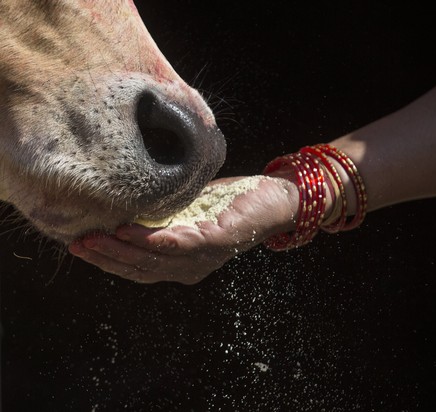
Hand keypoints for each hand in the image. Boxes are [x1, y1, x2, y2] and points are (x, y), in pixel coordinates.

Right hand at [68, 176, 297, 283]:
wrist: (272, 201)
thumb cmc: (229, 205)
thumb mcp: (187, 212)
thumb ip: (160, 216)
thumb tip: (124, 206)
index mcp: (181, 264)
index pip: (137, 268)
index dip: (107, 261)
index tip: (79, 248)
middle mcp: (189, 268)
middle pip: (139, 269)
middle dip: (105, 258)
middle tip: (76, 244)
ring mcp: (202, 260)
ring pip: (153, 259)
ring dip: (119, 249)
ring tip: (92, 238)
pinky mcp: (215, 243)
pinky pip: (176, 243)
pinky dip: (150, 238)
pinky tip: (128, 231)